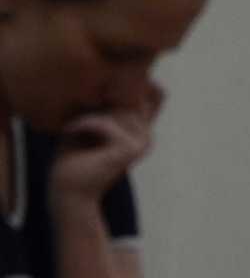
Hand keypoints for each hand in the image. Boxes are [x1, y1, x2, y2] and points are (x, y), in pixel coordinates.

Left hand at [48, 85, 162, 210]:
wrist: (69, 193)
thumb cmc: (75, 159)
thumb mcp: (92, 126)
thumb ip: (108, 107)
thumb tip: (120, 83)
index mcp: (142, 132)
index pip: (152, 96)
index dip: (130, 90)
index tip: (94, 108)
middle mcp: (147, 137)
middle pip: (126, 100)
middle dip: (98, 106)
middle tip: (76, 122)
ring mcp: (143, 143)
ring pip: (115, 110)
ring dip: (88, 116)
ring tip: (72, 128)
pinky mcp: (130, 150)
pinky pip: (104, 124)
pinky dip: (82, 125)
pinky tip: (69, 133)